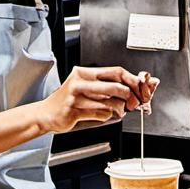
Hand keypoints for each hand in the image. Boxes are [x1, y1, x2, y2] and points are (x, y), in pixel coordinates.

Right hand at [41, 66, 155, 133]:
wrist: (46, 114)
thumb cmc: (71, 101)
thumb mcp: (89, 87)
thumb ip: (110, 85)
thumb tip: (140, 84)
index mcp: (85, 72)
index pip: (116, 71)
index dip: (133, 80)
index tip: (143, 88)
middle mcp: (80, 81)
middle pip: (116, 86)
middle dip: (130, 97)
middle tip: (133, 103)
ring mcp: (76, 96)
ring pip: (110, 103)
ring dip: (118, 109)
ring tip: (115, 110)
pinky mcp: (74, 110)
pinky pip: (100, 114)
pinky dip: (106, 116)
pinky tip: (100, 114)